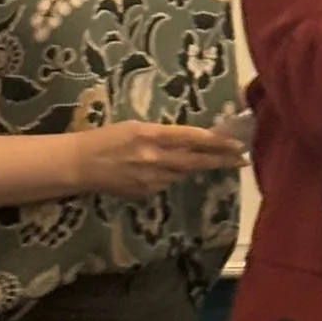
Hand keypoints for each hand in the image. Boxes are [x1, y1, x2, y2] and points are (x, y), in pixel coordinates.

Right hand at [74, 120, 247, 199]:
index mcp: (151, 135)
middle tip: (242, 159)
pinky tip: (157, 169)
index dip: (217, 142)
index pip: (192, 138)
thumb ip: (162, 134)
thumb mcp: (135, 127)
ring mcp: (150, 179)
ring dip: (192, 167)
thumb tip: (189, 142)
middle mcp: (154, 158)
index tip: (237, 144)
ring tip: (196, 159)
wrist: (78, 165)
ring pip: (182, 173)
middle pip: (195, 161)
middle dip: (221, 160)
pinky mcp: (144, 193)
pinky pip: (165, 183)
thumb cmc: (105, 138)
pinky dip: (169, 176)